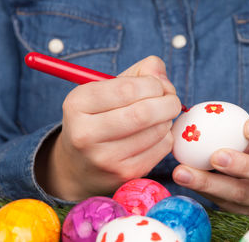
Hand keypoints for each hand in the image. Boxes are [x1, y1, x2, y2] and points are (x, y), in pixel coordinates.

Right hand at [36, 56, 180, 200]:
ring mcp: (104, 158)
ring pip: (157, 130)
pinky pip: (162, 148)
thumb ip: (138, 73)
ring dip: (167, 119)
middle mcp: (85, 133)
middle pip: (144, 113)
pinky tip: (153, 135)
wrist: (80, 166)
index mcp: (77, 104)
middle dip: (168, 102)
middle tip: (170, 100)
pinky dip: (165, 136)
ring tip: (158, 117)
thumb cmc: (99, 117)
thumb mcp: (106, 89)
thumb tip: (164, 78)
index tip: (157, 86)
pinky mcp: (124, 174)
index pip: (127, 88)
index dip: (153, 84)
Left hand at [173, 114, 248, 214]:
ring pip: (245, 195)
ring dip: (210, 184)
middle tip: (215, 156)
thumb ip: (234, 125)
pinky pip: (228, 204)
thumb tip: (193, 119)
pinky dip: (204, 191)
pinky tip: (185, 181)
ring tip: (183, 173)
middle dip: (244, 166)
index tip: (247, 126)